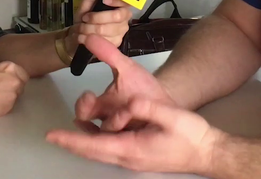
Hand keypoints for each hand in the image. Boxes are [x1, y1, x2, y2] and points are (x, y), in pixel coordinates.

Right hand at [0, 61, 28, 122]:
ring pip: (16, 97)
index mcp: (9, 67)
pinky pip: (10, 106)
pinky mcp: (8, 108)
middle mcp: (14, 80)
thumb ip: (2, 74)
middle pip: (21, 85)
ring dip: (8, 97)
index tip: (6, 83)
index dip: (14, 79)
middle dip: (12, 88)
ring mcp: (13, 95)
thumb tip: (7, 79)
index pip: (22, 74)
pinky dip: (3, 106)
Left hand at [47, 97, 225, 174]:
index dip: (72, 140)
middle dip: (72, 142)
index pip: (95, 145)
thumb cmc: (192, 136)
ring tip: (67, 133)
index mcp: (133, 149)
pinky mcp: (137, 155)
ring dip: (83, 142)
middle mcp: (128, 157)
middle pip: (92, 151)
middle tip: (52, 136)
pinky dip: (96, 142)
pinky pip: (110, 149)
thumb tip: (130, 102)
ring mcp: (132, 159)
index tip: (53, 135)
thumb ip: (149, 108)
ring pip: (100, 151)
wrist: (207, 153)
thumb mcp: (173, 117)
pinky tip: (93, 132)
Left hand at [65, 0, 132, 53]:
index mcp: (120, 5)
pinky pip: (103, 41)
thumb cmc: (85, 18)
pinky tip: (84, 37)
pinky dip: (89, 39)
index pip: (126, 0)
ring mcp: (122, 31)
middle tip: (84, 18)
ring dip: (88, 29)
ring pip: (106, 29)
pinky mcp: (116, 43)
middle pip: (117, 16)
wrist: (79, 36)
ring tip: (81, 28)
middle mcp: (124, 17)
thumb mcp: (85, 3)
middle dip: (96, 17)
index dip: (117, 0)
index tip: (104, 0)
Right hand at [70, 34, 175, 132]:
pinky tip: (133, 127)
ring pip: (106, 135)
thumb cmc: (143, 88)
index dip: (83, 103)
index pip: (84, 107)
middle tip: (98, 107)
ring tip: (123, 116)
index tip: (89, 95)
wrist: (164, 103)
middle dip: (91, 117)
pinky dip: (126, 135)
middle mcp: (106, 121)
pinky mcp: (132, 142)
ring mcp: (119, 134)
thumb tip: (89, 36)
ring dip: (112, 125)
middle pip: (89, 126)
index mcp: (101, 105)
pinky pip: (123, 143)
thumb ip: (108, 53)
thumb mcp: (127, 68)